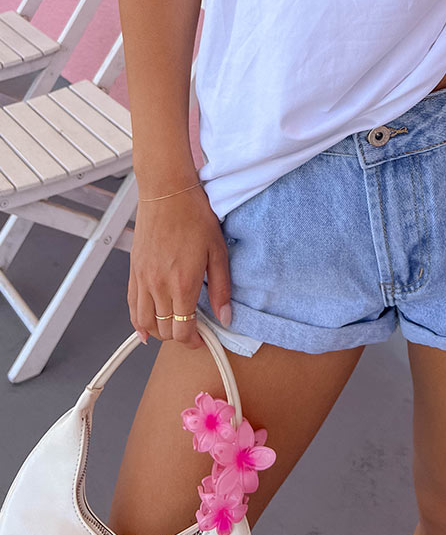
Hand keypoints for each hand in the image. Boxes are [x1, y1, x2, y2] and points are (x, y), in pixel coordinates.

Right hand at [128, 181, 231, 348]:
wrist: (167, 192)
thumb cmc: (194, 216)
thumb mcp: (218, 251)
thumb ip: (221, 289)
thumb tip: (225, 316)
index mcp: (183, 284)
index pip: (183, 331)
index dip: (194, 342)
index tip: (203, 339)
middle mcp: (159, 286)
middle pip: (164, 331)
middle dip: (180, 336)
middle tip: (193, 330)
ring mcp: (143, 279)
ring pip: (143, 323)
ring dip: (159, 331)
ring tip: (173, 327)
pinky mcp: (133, 271)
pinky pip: (131, 305)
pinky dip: (137, 321)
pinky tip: (145, 327)